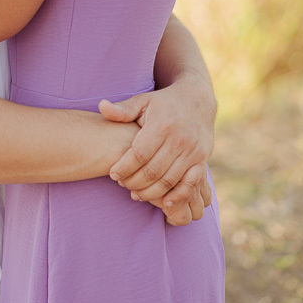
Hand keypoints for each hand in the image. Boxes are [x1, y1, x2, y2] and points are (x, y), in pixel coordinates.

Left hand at [99, 78, 215, 220]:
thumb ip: (122, 109)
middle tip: (122, 185)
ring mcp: (192, 151)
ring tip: (136, 194)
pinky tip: (165, 203)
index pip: (139, 154)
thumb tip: (101, 106)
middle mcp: (178, 139)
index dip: (124, 167)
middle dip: (134, 182)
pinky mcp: (202, 159)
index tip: (113, 174)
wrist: (197, 99)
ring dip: (151, 192)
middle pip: (153, 171)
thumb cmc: (163, 102)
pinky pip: (190, 184)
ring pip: (169, 180)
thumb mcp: (143, 101)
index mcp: (161, 125)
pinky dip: (178, 196)